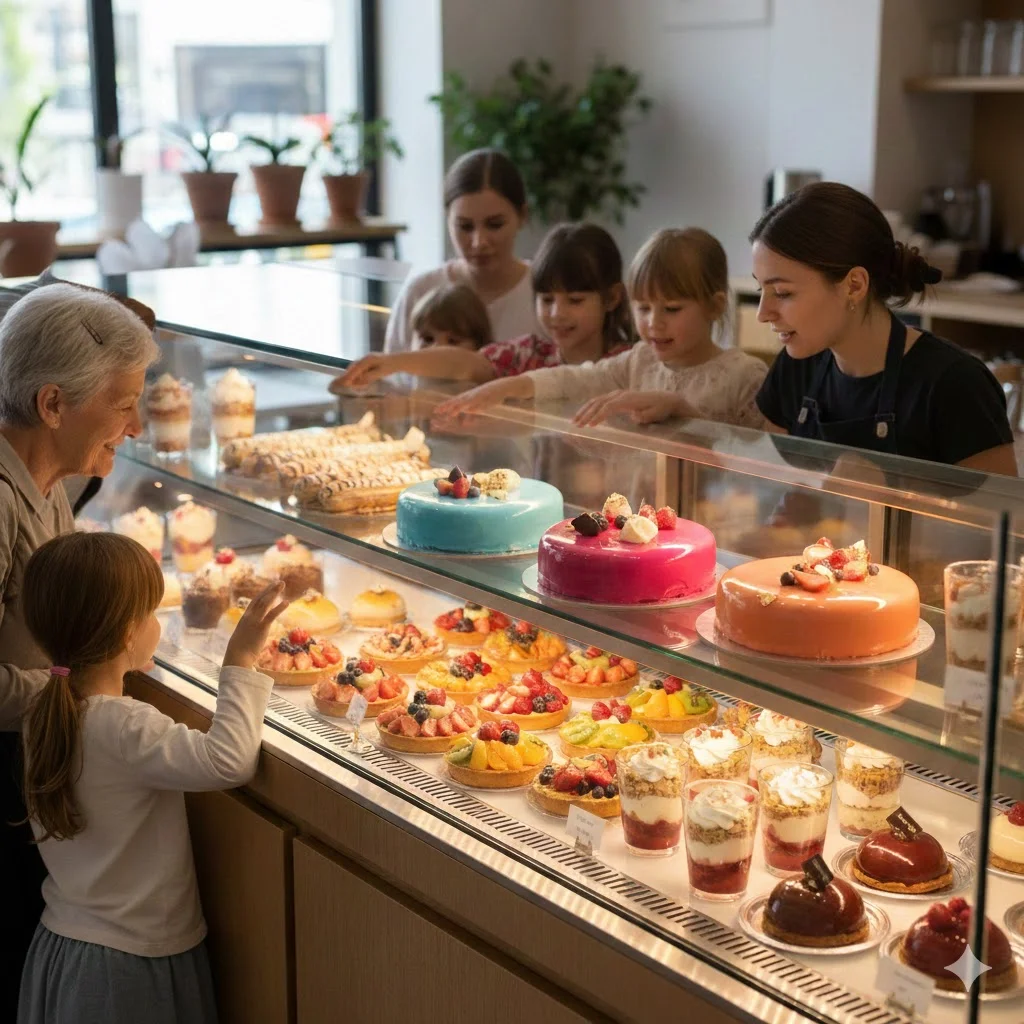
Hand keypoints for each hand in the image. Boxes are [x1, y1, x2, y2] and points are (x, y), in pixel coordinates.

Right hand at [224, 582, 287, 669]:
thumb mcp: (243, 637)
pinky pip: (271, 614)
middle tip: (279, 582)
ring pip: (265, 602)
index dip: (263, 594)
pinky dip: (279, 607)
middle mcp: (249, 616)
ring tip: (282, 584)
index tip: (270, 588)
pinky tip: (287, 602)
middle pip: (261, 599)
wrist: (237, 656)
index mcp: (245, 618)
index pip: (254, 602)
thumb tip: (252, 633)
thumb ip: (248, 631)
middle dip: (270, 589)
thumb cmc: (239, 651)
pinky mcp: (261, 627)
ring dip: (274, 592)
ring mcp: (255, 621)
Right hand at [330, 354, 394, 392]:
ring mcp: (366, 359)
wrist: (397, 361)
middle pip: (353, 367)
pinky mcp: (368, 362)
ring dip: (351, 375)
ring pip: (356, 368)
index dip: (350, 376)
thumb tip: (358, 382)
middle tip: (342, 384)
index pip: (356, 369)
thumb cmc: (390, 367)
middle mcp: (366, 358)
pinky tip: (355, 380)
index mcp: (368, 359)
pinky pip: (359, 368)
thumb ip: (369, 377)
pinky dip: (356, 374)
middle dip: (348, 375)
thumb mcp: (380, 373)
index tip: (345, 383)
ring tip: (347, 383)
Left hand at [432, 375, 532, 422]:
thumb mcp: (480, 401)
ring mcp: (480, 396)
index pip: (455, 400)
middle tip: (438, 411)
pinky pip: (481, 404)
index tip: (436, 410)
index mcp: (470, 395)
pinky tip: (471, 410)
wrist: (505, 385)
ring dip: (460, 407)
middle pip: (458, 401)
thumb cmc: (492, 394)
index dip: (446, 405)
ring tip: (452, 413)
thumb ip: (472, 408)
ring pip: (468, 402)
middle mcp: (473, 395)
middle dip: (449, 406)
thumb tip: (465, 420)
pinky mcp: (489, 398)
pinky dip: (475, 408)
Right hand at [572, 390, 692, 426]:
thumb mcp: (656, 414)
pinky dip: (590, 408)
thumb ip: (645, 416)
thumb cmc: (661, 409)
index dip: (598, 416)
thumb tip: (634, 416)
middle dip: (586, 414)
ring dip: (585, 410)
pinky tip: (583, 416)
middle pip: (598, 402)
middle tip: (576, 426)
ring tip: (575, 421)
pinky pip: (600, 401)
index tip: (590, 426)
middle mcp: (620, 394)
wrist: (666, 399)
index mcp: (628, 399)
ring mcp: (618, 394)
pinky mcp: (617, 397)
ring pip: (596, 400)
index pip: (608, 407)